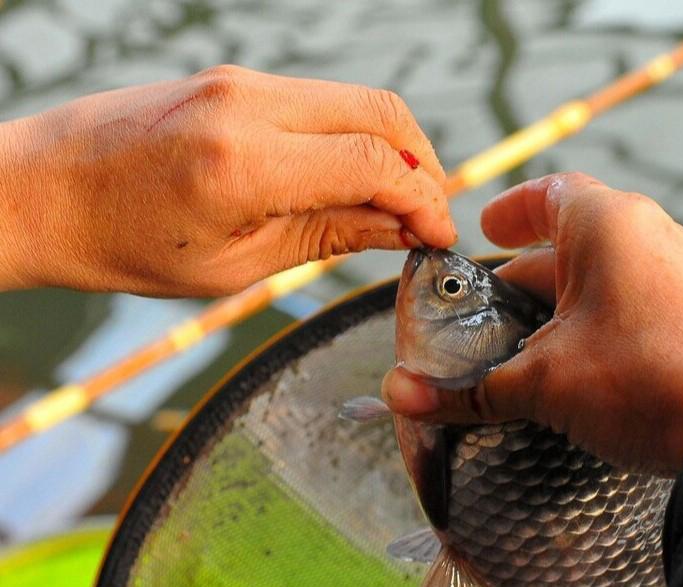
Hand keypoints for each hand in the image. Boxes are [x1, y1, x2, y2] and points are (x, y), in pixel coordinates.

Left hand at [0, 65, 454, 295]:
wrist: (42, 191)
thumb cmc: (122, 244)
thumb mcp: (235, 264)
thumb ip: (328, 237)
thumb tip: (401, 229)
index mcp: (243, 164)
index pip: (375, 163)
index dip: (424, 201)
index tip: (438, 236)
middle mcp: (247, 105)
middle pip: (382, 112)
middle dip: (424, 164)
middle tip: (427, 215)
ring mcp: (240, 82)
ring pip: (357, 98)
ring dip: (393, 146)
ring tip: (393, 201)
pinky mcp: (235, 79)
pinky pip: (321, 99)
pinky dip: (353, 134)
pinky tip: (350, 177)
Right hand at [382, 172, 682, 475]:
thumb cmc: (645, 379)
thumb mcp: (544, 383)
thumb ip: (471, 388)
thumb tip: (401, 397)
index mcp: (609, 224)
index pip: (550, 194)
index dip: (511, 211)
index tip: (487, 229)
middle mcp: (654, 236)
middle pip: (575, 243)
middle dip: (529, 278)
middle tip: (492, 313)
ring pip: (609, 280)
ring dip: (566, 310)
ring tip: (531, 351)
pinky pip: (642, 307)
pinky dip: (605, 329)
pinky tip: (587, 374)